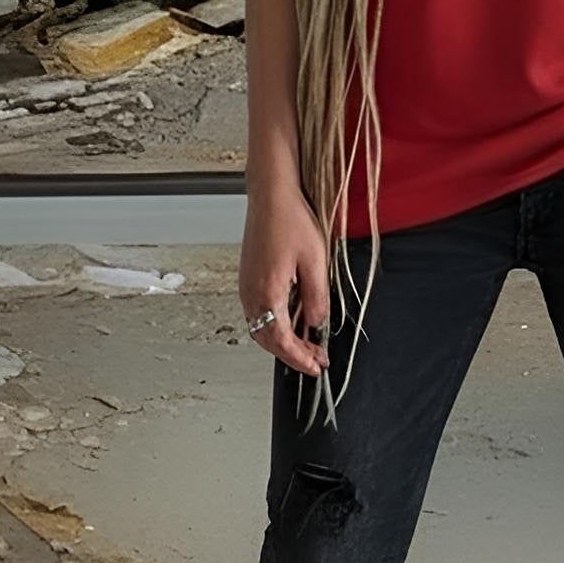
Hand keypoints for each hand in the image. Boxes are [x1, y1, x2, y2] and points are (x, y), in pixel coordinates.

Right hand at [239, 182, 331, 375]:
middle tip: (316, 359)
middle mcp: (251, 294)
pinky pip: (258, 313)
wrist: (270, 196)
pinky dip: (275, 325)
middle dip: (292, 354)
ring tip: (308, 343)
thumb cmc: (290, 220)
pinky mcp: (248, 278)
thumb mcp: (315, 261)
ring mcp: (246, 287)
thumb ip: (316, 298)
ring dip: (283, 340)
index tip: (316, 367)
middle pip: (267, 340)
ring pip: (260, 328)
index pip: (281, 341)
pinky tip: (294, 320)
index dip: (300, 358)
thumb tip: (317, 324)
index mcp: (267, 293)